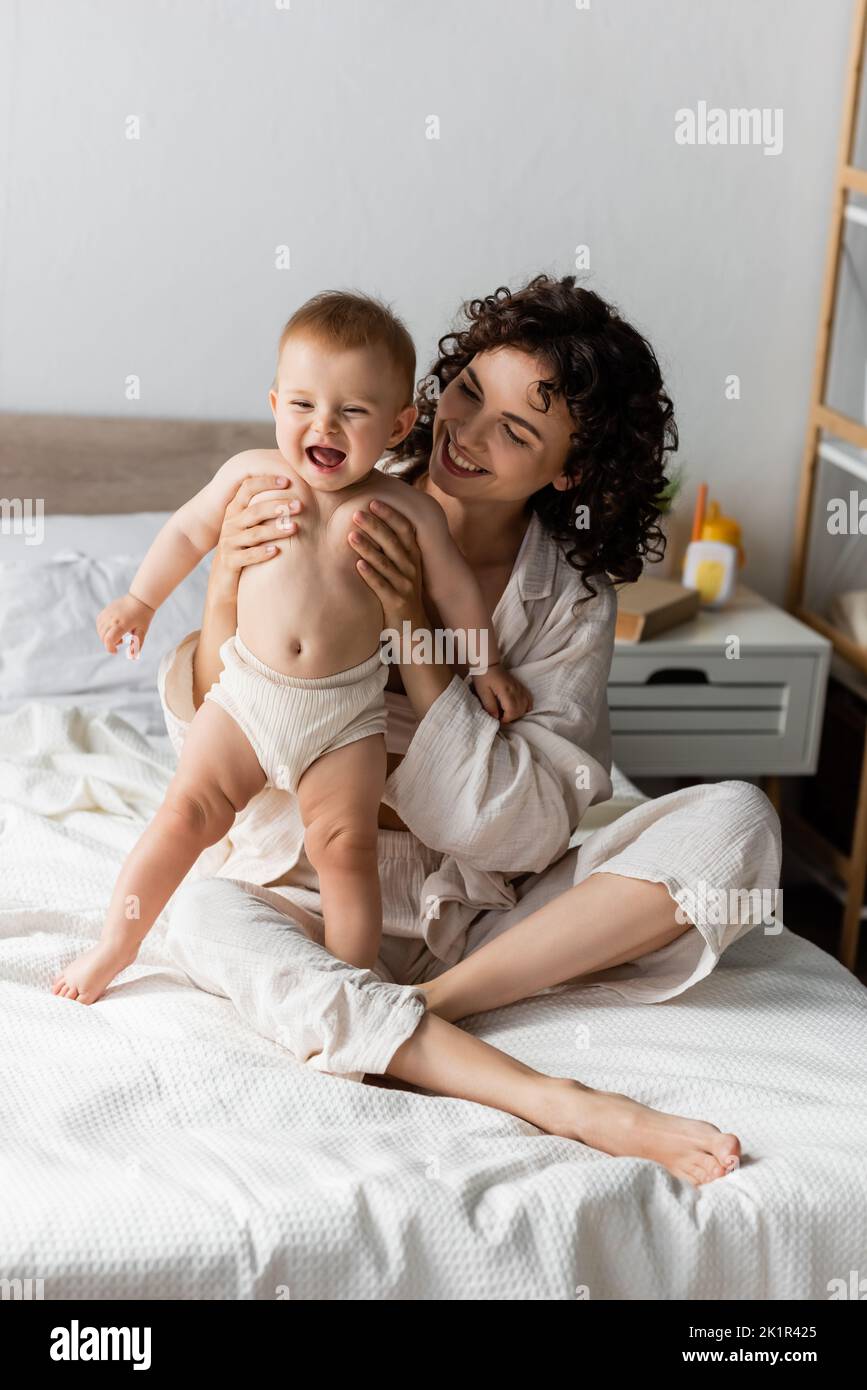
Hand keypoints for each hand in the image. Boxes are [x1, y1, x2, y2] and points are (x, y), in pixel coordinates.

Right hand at [97, 592, 154, 658]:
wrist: (139, 599)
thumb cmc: (143, 616)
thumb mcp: (142, 631)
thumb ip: (136, 644)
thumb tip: (132, 656)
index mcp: (122, 625)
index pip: (109, 640)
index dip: (110, 649)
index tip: (116, 651)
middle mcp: (112, 619)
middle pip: (103, 637)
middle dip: (109, 643)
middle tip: (121, 640)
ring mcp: (107, 614)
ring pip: (100, 631)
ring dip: (106, 636)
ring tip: (118, 633)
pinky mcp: (105, 611)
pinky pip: (99, 623)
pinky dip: (103, 629)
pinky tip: (112, 628)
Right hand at [211, 472, 303, 597]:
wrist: (224, 579)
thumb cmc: (246, 547)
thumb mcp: (251, 526)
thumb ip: (265, 509)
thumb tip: (295, 491)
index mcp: (236, 510)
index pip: (247, 488)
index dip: (266, 482)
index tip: (288, 481)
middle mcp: (231, 524)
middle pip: (254, 511)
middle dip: (277, 506)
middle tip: (299, 505)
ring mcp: (229, 543)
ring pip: (254, 534)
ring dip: (275, 530)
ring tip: (295, 528)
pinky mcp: (230, 562)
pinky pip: (247, 556)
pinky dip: (261, 553)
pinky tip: (276, 551)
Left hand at [347, 498, 426, 629]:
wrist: (412, 627)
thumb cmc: (400, 591)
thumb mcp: (401, 568)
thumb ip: (391, 548)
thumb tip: (373, 521)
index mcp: (413, 557)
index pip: (405, 529)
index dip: (390, 515)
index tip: (373, 501)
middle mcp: (411, 569)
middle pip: (393, 543)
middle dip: (375, 526)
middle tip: (356, 513)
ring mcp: (405, 586)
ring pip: (385, 563)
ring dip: (367, 548)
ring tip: (351, 536)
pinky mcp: (396, 602)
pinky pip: (381, 586)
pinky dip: (370, 575)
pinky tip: (358, 565)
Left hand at [470, 664, 532, 722]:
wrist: (488, 664)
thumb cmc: (483, 677)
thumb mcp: (482, 692)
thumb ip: (489, 705)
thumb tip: (496, 718)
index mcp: (506, 691)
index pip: (512, 711)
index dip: (506, 719)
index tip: (498, 719)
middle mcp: (515, 690)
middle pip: (520, 710)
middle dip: (511, 718)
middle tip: (502, 718)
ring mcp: (519, 688)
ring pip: (526, 706)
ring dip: (518, 713)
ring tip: (508, 713)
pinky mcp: (520, 686)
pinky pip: (529, 698)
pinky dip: (526, 706)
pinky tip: (520, 709)